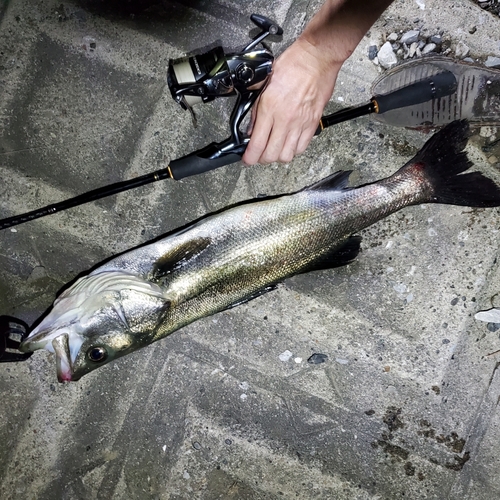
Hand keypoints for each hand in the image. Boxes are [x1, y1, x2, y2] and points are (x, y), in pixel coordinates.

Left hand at [242, 38, 340, 164]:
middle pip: (271, 155)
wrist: (317, 58)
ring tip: (274, 149)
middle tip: (259, 154)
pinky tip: (289, 143)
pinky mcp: (312, 123)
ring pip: (287, 155)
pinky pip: (302, 147)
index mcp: (269, 108)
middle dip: (262, 159)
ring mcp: (300, 123)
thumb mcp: (264, 83)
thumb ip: (257, 109)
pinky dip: (294, 150)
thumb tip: (252, 129)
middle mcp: (285, 119)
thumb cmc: (293, 64)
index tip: (247, 159)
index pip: (257, 144)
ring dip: (278, 156)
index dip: (250, 157)